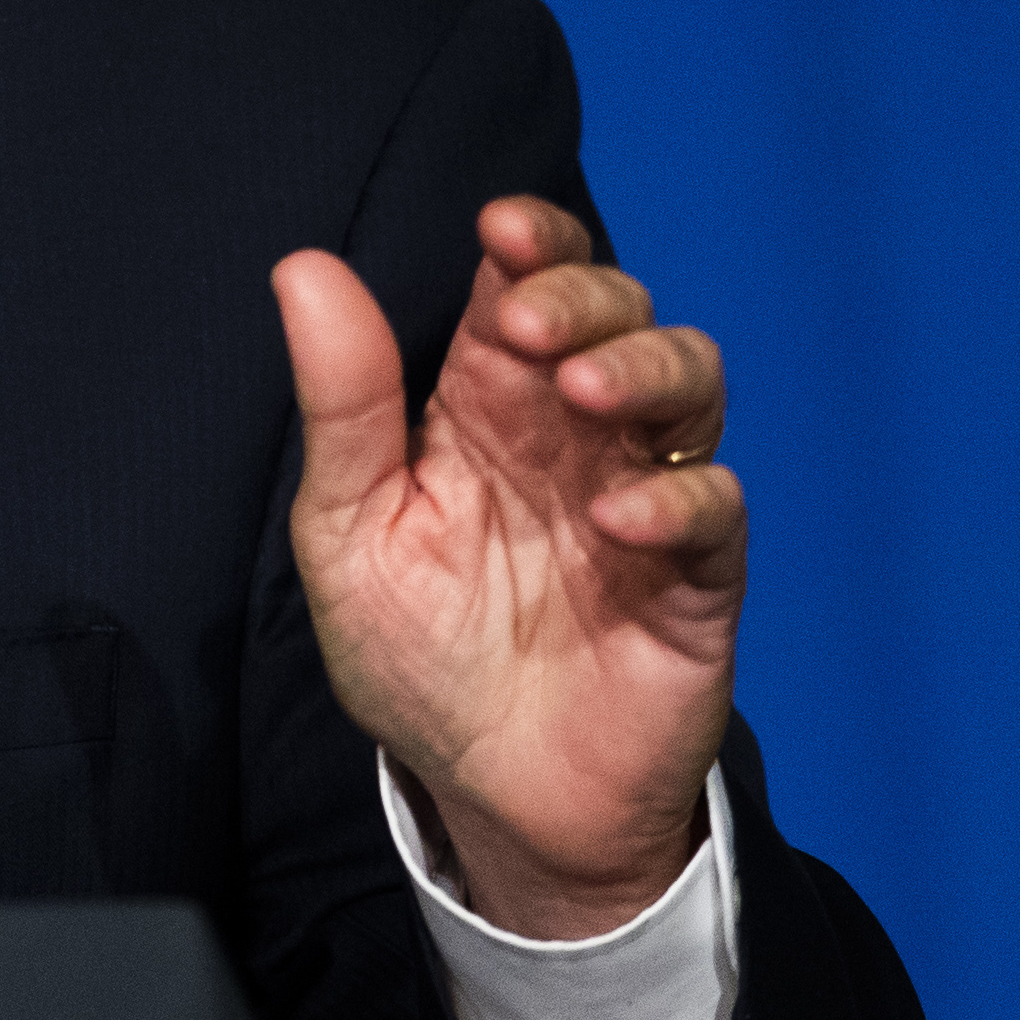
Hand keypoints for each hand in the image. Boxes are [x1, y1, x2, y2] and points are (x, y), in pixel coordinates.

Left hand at [271, 196, 741, 939]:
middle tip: (531, 325)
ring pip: (690, 385)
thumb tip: (303, 265)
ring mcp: (642, 495)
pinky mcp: (695, 577)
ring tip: (585, 394)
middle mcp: (574, 434)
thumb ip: (342, 403)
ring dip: (647, 371)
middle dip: (585, 297)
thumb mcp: (348, 528)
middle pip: (616, 315)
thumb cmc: (416, 651)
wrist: (490, 791)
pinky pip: (716, 510)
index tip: (501, 228)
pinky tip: (620, 519)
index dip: (530, 240)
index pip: (523, 286)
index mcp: (486, 406)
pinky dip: (678, 500)